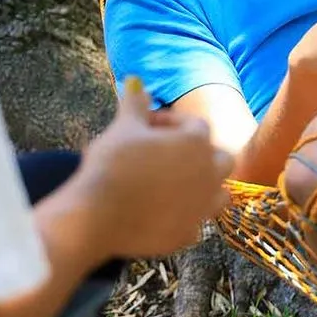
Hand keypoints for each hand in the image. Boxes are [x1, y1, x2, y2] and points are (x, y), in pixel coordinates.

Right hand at [72, 78, 234, 258]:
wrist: (97, 214)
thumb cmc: (112, 163)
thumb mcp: (123, 127)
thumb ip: (136, 104)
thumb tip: (135, 82)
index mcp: (197, 143)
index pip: (196, 126)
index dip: (171, 123)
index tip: (147, 128)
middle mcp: (209, 175)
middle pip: (219, 158)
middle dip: (198, 155)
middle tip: (165, 156)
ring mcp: (201, 208)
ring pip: (219, 193)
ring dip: (203, 187)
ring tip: (172, 185)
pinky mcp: (187, 235)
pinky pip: (196, 224)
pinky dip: (185, 217)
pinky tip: (160, 213)